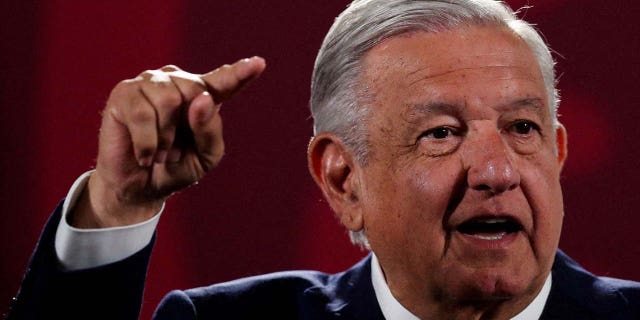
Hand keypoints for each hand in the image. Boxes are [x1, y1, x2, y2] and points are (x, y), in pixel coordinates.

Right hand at [71, 57, 265, 227]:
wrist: (139, 189)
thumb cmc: (176, 168)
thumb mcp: (205, 156)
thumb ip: (210, 129)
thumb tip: (201, 99)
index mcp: (203, 96)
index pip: (224, 81)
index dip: (241, 73)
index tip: (259, 63)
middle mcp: (176, 82)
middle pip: (194, 91)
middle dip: (185, 128)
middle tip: (174, 150)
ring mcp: (149, 83)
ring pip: (168, 100)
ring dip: (165, 138)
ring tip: (159, 151)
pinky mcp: (124, 93)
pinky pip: (142, 114)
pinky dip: (147, 143)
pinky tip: (144, 155)